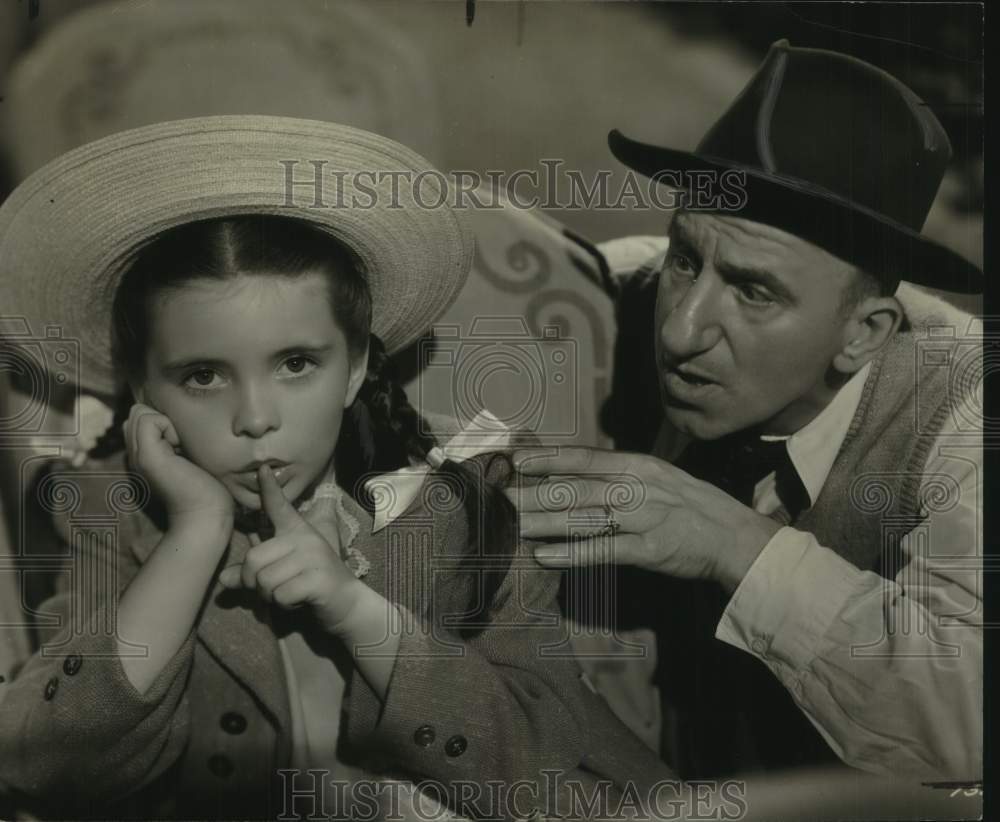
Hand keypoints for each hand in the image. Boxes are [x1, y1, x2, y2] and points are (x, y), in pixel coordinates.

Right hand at [124, 403, 233, 527]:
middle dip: (163, 420)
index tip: (182, 446)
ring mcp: (138, 456)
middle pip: (137, 412)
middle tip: (181, 446)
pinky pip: (148, 419)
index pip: (139, 416)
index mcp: (143, 454)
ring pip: (140, 414)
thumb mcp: (187, 454)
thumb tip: (165, 415)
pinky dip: (169, 428)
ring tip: (180, 449)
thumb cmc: (207, 485)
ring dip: (167, 425)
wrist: (205, 514)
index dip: (164, 422)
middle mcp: (135, 455)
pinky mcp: (147, 457)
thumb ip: (172, 437)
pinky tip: (180, 450)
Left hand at [217, 464, 366, 634]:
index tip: (262, 469)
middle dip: (253, 583)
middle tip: (272, 589)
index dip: (269, 489)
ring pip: (265, 580)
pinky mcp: (318, 578)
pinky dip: (284, 605)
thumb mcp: (279, 575)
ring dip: (270, 596)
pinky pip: (280, 595)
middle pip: (254, 560)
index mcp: (296, 531)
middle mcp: (305, 538)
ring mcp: (313, 557)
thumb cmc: (309, 585)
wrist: (346, 603)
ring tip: (289, 593)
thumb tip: (222, 580)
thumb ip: (252, 573)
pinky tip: (300, 600)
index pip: (279, 506)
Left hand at [508, 447, 781, 591]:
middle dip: (534, 494)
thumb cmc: (692, 505)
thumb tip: (572, 476)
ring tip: (512, 526)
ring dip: (544, 523)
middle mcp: (637, 488)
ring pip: (583, 519)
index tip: (515, 460)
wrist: (734, 536)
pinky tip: (546, 555)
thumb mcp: (657, 477)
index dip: (548, 459)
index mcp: (638, 466)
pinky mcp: (649, 551)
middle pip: (575, 490)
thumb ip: (619, 475)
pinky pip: (604, 551)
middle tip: (498, 499)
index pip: (584, 458)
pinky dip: (573, 553)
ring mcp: (643, 519)